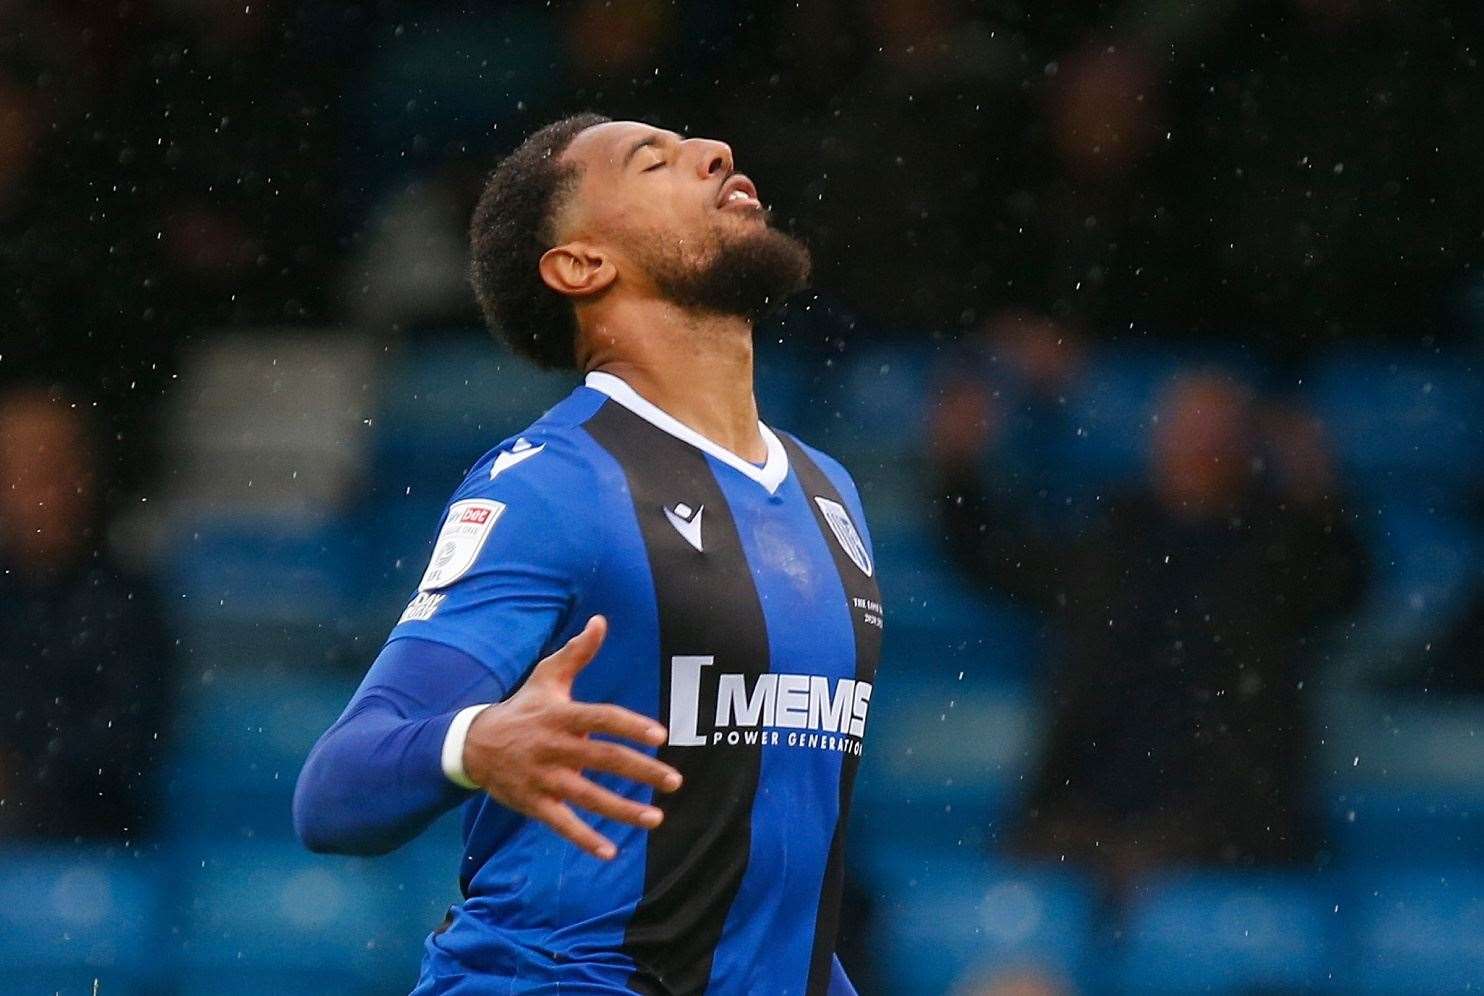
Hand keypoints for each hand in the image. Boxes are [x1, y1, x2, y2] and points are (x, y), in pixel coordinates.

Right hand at [462, 615, 681, 859]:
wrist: (473, 744)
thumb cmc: (523, 707)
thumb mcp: (547, 677)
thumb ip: (578, 653)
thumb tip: (601, 621)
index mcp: (562, 716)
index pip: (602, 718)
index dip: (632, 725)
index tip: (661, 735)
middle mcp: (555, 748)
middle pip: (604, 759)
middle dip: (641, 771)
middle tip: (674, 781)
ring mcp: (544, 778)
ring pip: (588, 798)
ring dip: (623, 811)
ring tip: (655, 820)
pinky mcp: (534, 804)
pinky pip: (563, 825)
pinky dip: (585, 840)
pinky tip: (610, 852)